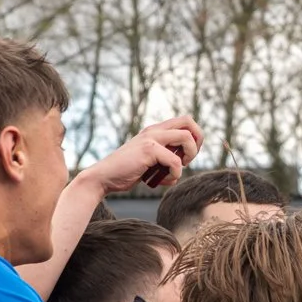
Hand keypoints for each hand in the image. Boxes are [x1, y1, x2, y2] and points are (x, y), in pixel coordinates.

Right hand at [77, 116, 203, 193]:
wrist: (105, 177)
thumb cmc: (127, 172)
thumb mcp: (149, 162)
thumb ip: (164, 159)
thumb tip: (180, 168)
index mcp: (155, 131)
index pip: (185, 122)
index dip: (195, 138)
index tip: (188, 156)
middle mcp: (154, 131)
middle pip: (189, 122)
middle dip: (197, 141)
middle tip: (188, 159)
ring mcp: (151, 138)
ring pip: (186, 138)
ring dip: (189, 156)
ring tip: (176, 170)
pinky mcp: (148, 150)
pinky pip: (175, 161)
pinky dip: (175, 174)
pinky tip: (165, 180)